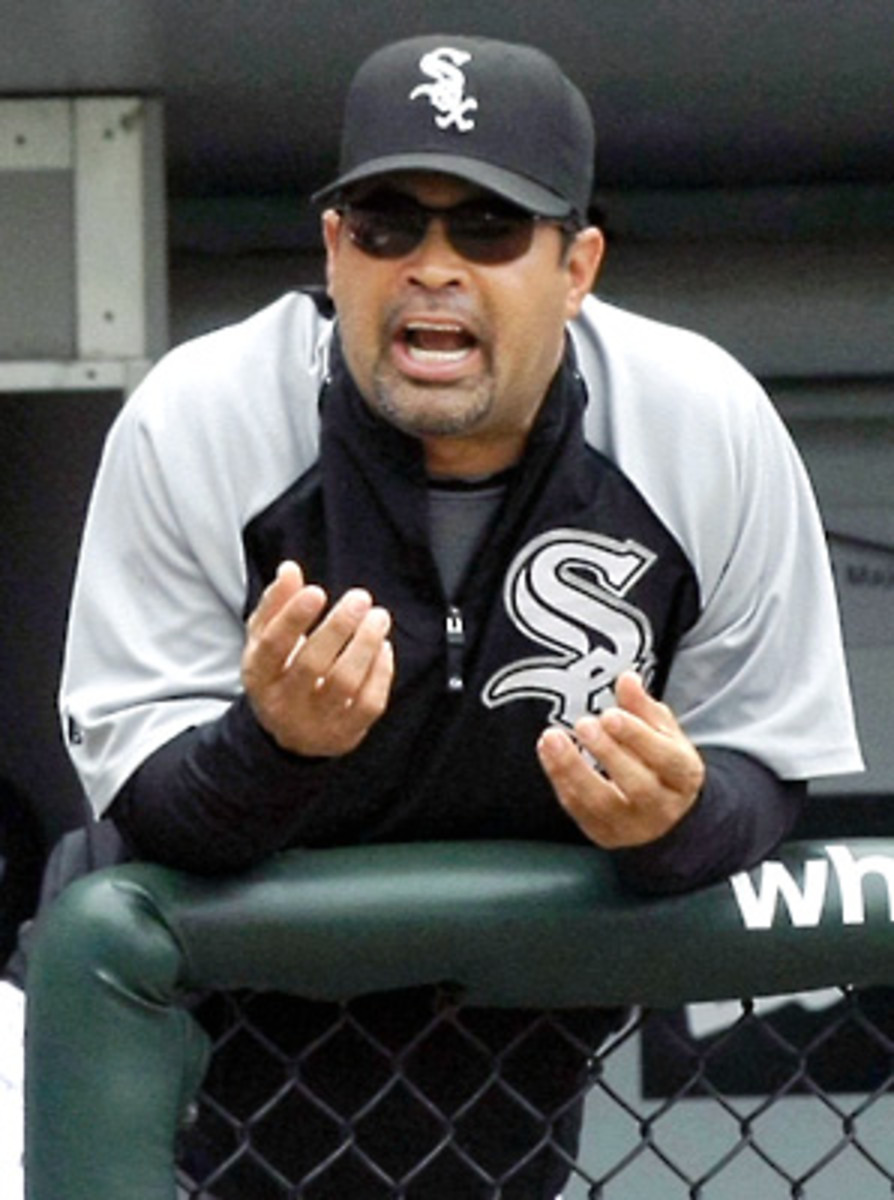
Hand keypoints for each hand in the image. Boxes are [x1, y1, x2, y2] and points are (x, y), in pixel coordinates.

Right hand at [242, 561, 394, 755]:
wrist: (292, 734)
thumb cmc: (280, 672)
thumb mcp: (266, 640)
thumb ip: (276, 604)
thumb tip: (289, 569)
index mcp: (259, 675)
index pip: (273, 647)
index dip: (292, 618)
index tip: (316, 591)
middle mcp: (284, 703)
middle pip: (311, 665)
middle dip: (338, 627)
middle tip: (360, 597)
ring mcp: (316, 722)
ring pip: (344, 683)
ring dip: (365, 645)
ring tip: (379, 617)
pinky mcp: (346, 733)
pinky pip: (369, 703)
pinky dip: (381, 671)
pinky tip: (384, 647)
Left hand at [536, 672, 704, 848]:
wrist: (662, 814)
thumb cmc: (660, 763)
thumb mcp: (662, 733)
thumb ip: (643, 707)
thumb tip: (627, 678)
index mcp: (683, 777)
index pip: (666, 759)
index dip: (638, 737)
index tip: (610, 715)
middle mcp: (662, 807)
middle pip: (637, 786)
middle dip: (607, 753)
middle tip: (583, 724)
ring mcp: (632, 825)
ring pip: (602, 803)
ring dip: (573, 768)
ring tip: (552, 738)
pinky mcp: (604, 834)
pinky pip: (579, 810)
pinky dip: (561, 780)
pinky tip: (549, 754)